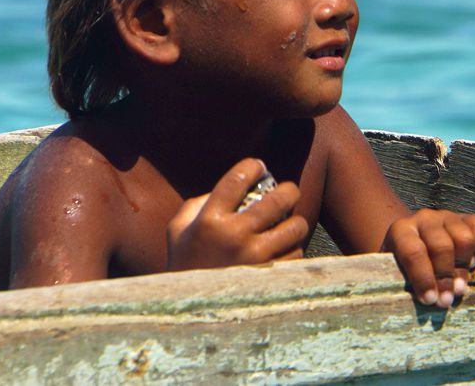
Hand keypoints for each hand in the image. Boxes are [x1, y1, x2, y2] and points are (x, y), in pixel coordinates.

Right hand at [166, 159, 308, 271]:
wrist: (187, 308)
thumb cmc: (185, 262)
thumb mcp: (179, 229)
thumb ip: (199, 203)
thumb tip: (232, 189)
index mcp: (210, 220)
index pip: (238, 178)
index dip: (253, 166)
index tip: (258, 167)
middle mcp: (234, 236)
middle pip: (279, 198)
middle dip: (288, 190)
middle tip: (288, 192)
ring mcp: (254, 258)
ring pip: (295, 226)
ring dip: (295, 222)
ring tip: (288, 223)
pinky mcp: (268, 277)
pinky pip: (296, 254)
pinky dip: (292, 249)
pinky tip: (283, 248)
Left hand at [381, 209, 474, 308]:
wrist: (415, 245)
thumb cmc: (404, 267)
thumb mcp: (395, 274)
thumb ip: (404, 284)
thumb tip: (425, 303)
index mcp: (401, 230)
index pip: (413, 252)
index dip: (423, 278)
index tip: (430, 300)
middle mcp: (424, 219)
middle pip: (442, 246)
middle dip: (445, 278)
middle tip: (446, 301)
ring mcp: (447, 216)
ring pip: (463, 238)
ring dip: (463, 268)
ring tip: (458, 287)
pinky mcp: (466, 218)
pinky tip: (470, 264)